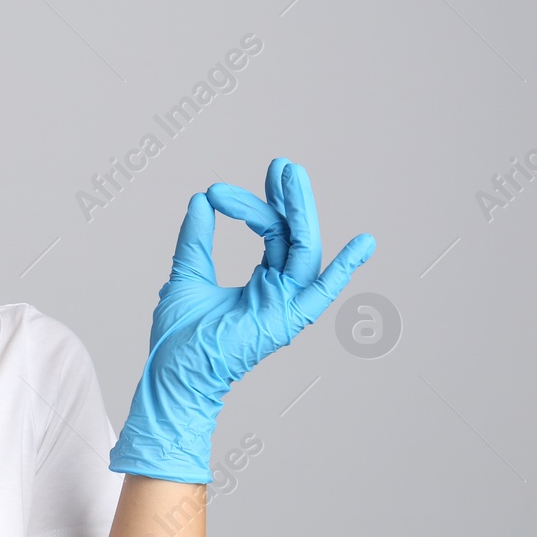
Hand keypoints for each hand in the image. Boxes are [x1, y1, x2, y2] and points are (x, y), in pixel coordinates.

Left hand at [108, 158, 375, 483]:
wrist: (171, 372)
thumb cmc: (179, 336)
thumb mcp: (187, 274)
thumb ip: (197, 239)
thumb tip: (201, 200)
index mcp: (262, 283)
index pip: (269, 232)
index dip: (250, 206)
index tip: (215, 193)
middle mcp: (280, 291)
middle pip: (293, 235)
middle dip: (288, 198)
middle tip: (281, 164)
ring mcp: (285, 305)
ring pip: (303, 249)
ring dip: (299, 211)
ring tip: (290, 174)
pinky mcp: (286, 321)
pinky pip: (321, 293)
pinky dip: (345, 269)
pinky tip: (364, 242)